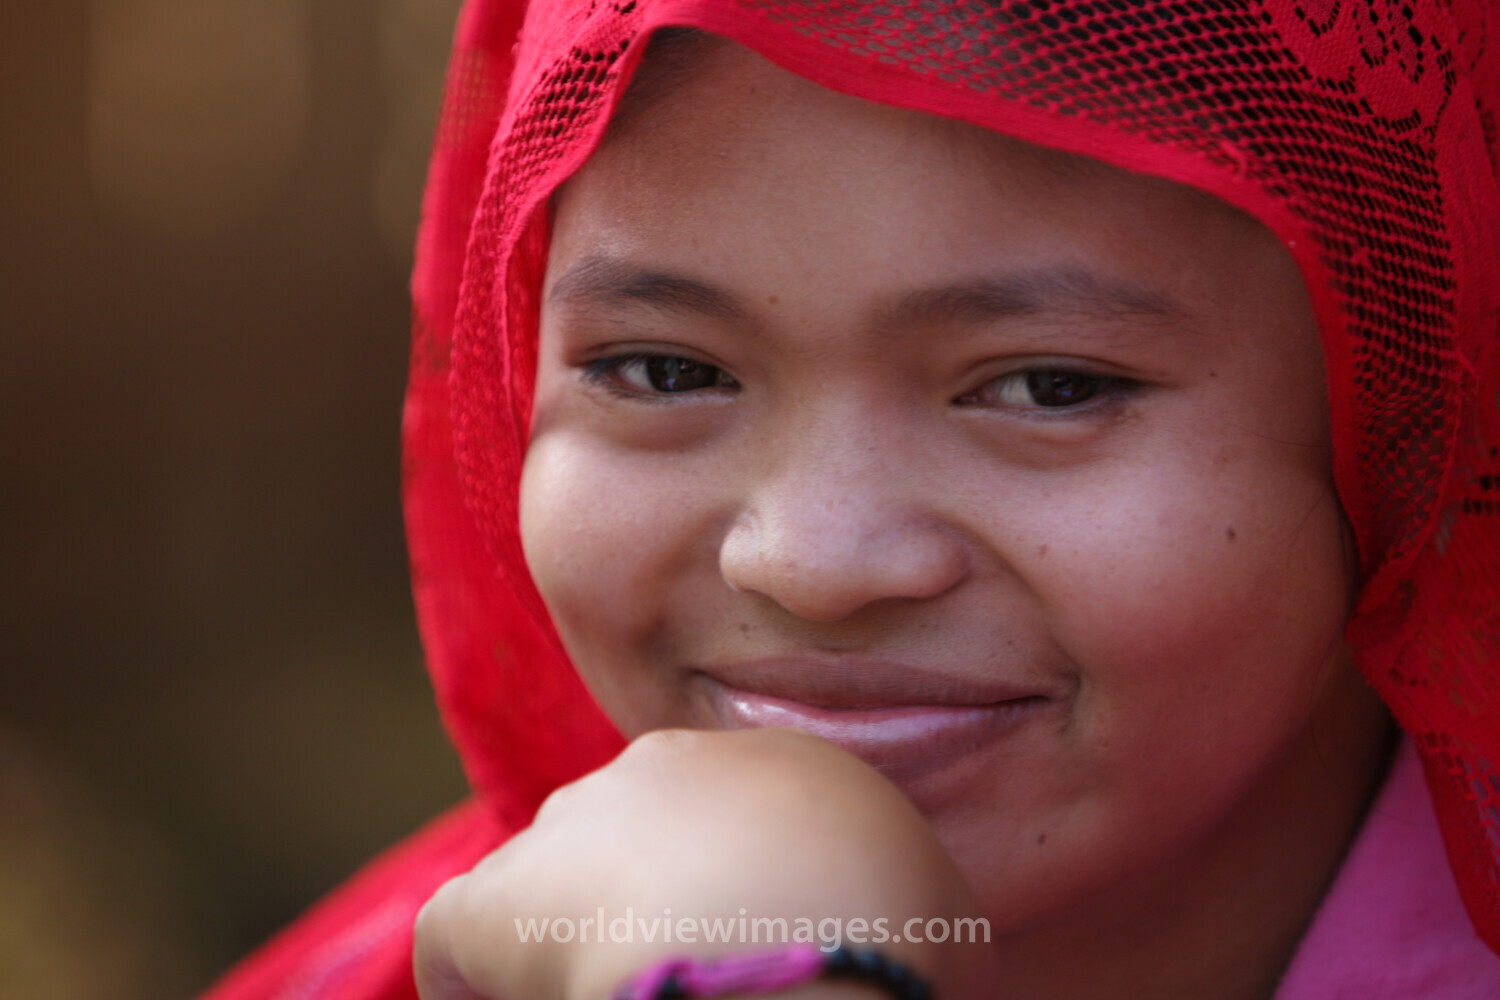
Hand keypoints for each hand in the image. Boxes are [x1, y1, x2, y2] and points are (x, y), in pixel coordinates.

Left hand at [414, 728, 994, 999]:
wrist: (804, 973)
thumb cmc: (891, 951)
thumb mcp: (939, 911)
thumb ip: (890, 897)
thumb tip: (880, 933)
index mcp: (772, 764)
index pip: (732, 819)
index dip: (734, 894)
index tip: (748, 958)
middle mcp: (664, 768)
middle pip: (639, 837)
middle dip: (651, 906)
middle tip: (686, 986)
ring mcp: (573, 823)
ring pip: (557, 882)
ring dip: (572, 940)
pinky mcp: (495, 897)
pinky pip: (463, 937)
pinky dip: (475, 982)